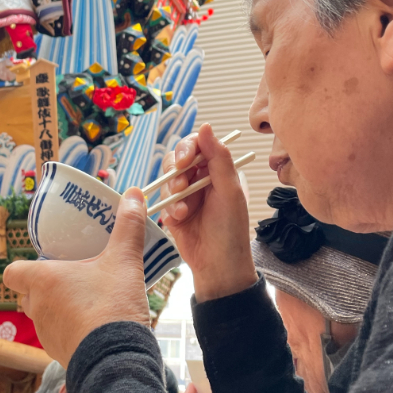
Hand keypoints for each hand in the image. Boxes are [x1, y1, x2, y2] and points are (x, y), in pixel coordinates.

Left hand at [3, 187, 150, 366]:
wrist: (118, 359)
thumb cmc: (113, 306)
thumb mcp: (124, 260)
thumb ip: (128, 226)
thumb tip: (134, 194)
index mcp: (43, 280)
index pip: (13, 272)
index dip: (23, 267)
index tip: (43, 262)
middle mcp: (37, 307)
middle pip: (28, 292)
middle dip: (45, 285)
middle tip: (72, 276)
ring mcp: (46, 333)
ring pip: (42, 315)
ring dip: (58, 307)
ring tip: (85, 299)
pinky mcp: (59, 353)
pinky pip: (58, 335)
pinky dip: (70, 328)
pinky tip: (93, 323)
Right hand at [160, 123, 256, 302]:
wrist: (218, 266)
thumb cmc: (231, 230)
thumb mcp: (229, 191)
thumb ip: (218, 158)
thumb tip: (206, 126)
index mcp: (218, 169)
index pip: (199, 145)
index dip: (188, 148)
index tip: (185, 160)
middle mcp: (201, 178)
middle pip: (177, 158)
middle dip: (177, 170)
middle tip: (181, 183)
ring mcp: (185, 194)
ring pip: (167, 177)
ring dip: (174, 191)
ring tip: (183, 209)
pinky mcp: (172, 209)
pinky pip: (162, 198)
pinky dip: (169, 206)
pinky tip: (179, 218)